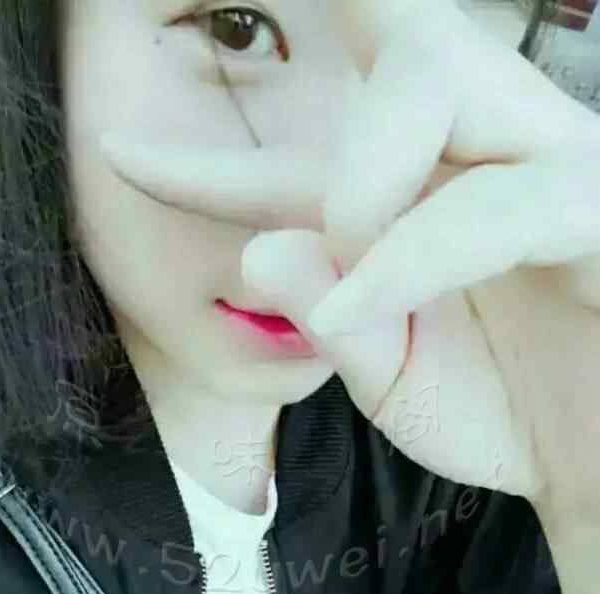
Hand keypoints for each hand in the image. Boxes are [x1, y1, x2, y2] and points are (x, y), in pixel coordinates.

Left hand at [102, 0, 599, 522]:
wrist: (594, 470)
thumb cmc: (504, 414)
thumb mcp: (390, 378)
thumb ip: (328, 316)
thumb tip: (260, 250)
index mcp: (425, 195)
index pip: (303, 159)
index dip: (208, 164)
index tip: (121, 158)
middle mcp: (488, 154)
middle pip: (398, 44)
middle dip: (318, 136)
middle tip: (314, 244)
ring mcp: (553, 165)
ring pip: (438, 76)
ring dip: (359, 183)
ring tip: (352, 296)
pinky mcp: (599, 210)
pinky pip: (500, 201)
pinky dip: (412, 253)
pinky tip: (362, 307)